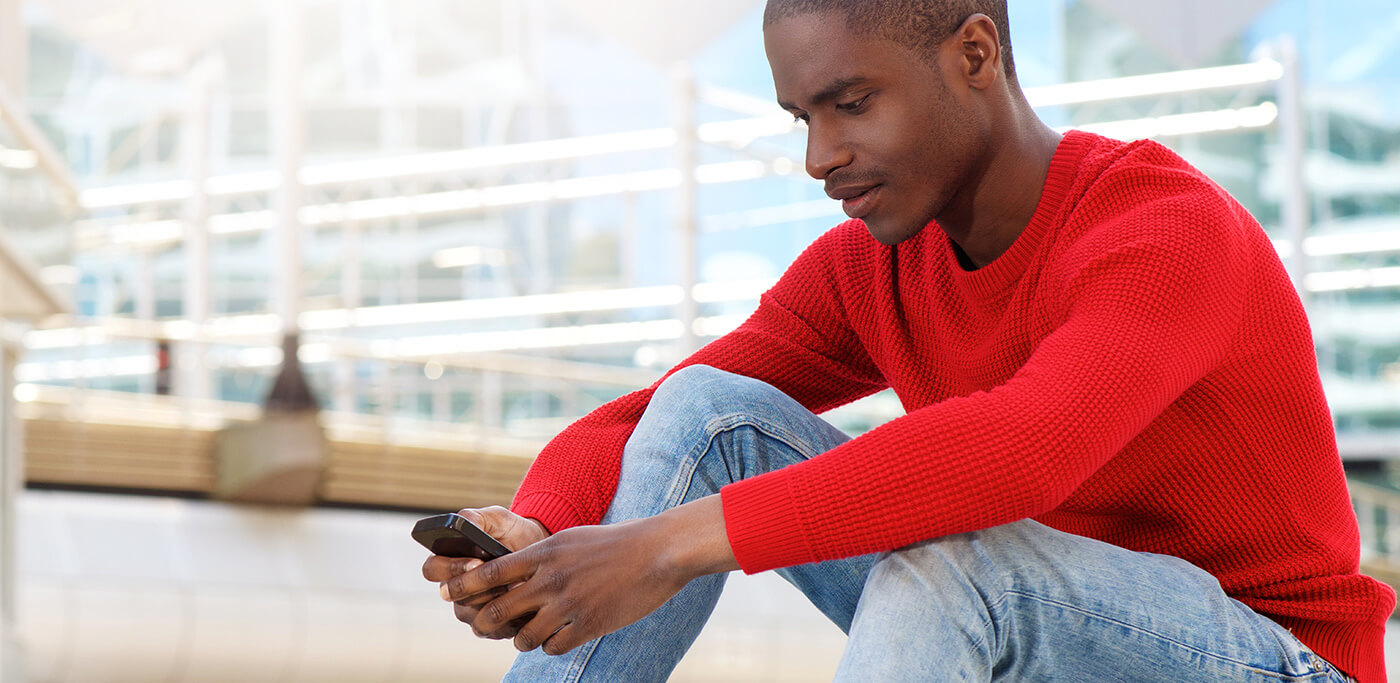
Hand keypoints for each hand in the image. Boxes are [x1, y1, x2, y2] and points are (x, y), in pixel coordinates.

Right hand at [421, 506, 549, 630]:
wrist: (539, 553)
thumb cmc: (512, 533)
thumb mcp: (497, 518)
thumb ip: (475, 517)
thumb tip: (460, 524)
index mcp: (447, 560)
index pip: (432, 569)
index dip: (451, 568)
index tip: (477, 562)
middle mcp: (453, 587)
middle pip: (452, 597)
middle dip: (478, 588)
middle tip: (503, 580)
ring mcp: (468, 608)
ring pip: (470, 615)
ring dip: (494, 604)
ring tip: (518, 592)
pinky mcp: (487, 625)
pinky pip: (489, 630)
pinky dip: (507, 620)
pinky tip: (524, 607)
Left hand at [439, 495, 737, 654]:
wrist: (657, 552)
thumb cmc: (614, 543)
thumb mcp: (570, 539)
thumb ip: (540, 556)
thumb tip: (510, 572)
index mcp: (544, 552)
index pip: (490, 572)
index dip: (464, 586)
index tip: (449, 593)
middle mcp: (550, 579)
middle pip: (497, 611)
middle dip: (483, 622)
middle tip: (482, 625)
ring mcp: (569, 604)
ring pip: (523, 637)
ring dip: (521, 638)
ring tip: (528, 633)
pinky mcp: (588, 625)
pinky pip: (553, 647)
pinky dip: (550, 645)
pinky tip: (559, 636)